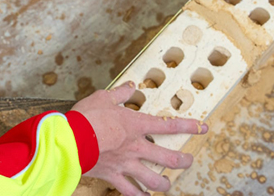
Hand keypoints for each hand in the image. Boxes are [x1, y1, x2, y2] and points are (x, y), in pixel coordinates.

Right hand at [72, 81, 207, 195]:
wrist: (71, 139)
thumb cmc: (85, 118)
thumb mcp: (102, 98)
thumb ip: (119, 93)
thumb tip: (130, 87)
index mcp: (136, 125)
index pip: (169, 124)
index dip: (189, 126)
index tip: (202, 127)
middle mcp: (136, 146)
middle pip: (169, 157)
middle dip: (183, 160)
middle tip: (188, 160)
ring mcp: (127, 164)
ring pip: (154, 179)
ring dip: (164, 183)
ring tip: (168, 184)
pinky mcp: (113, 176)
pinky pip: (130, 192)